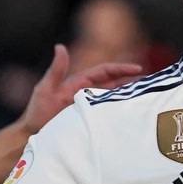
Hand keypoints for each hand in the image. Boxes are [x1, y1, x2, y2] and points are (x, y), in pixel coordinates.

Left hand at [17, 45, 143, 135]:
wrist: (31, 137)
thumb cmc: (36, 114)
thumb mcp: (45, 89)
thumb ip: (55, 70)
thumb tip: (60, 46)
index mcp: (79, 84)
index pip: (104, 72)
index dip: (121, 69)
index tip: (138, 69)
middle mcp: (86, 95)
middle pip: (113, 85)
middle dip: (131, 82)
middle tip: (151, 83)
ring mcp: (89, 109)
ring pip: (112, 100)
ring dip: (128, 97)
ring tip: (147, 99)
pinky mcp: (90, 123)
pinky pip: (107, 116)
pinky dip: (119, 114)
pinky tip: (131, 118)